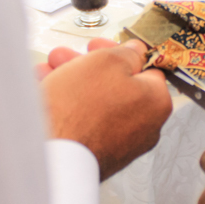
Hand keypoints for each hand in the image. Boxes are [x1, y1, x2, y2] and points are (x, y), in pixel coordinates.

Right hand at [40, 38, 171, 180]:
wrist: (52, 157)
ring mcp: (121, 145)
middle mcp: (145, 127)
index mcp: (156, 102)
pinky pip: (85, 123)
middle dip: (89, 66)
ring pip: (97, 103)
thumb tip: (134, 52)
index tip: (103, 46)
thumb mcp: (106, 62)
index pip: (146, 68)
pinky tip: (47, 93)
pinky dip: (69, 106)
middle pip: (117, 85)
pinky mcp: (97, 155)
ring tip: (49, 72)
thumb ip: (125, 53)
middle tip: (70, 57)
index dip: (120, 52)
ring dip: (73, 83)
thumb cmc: (80, 111)